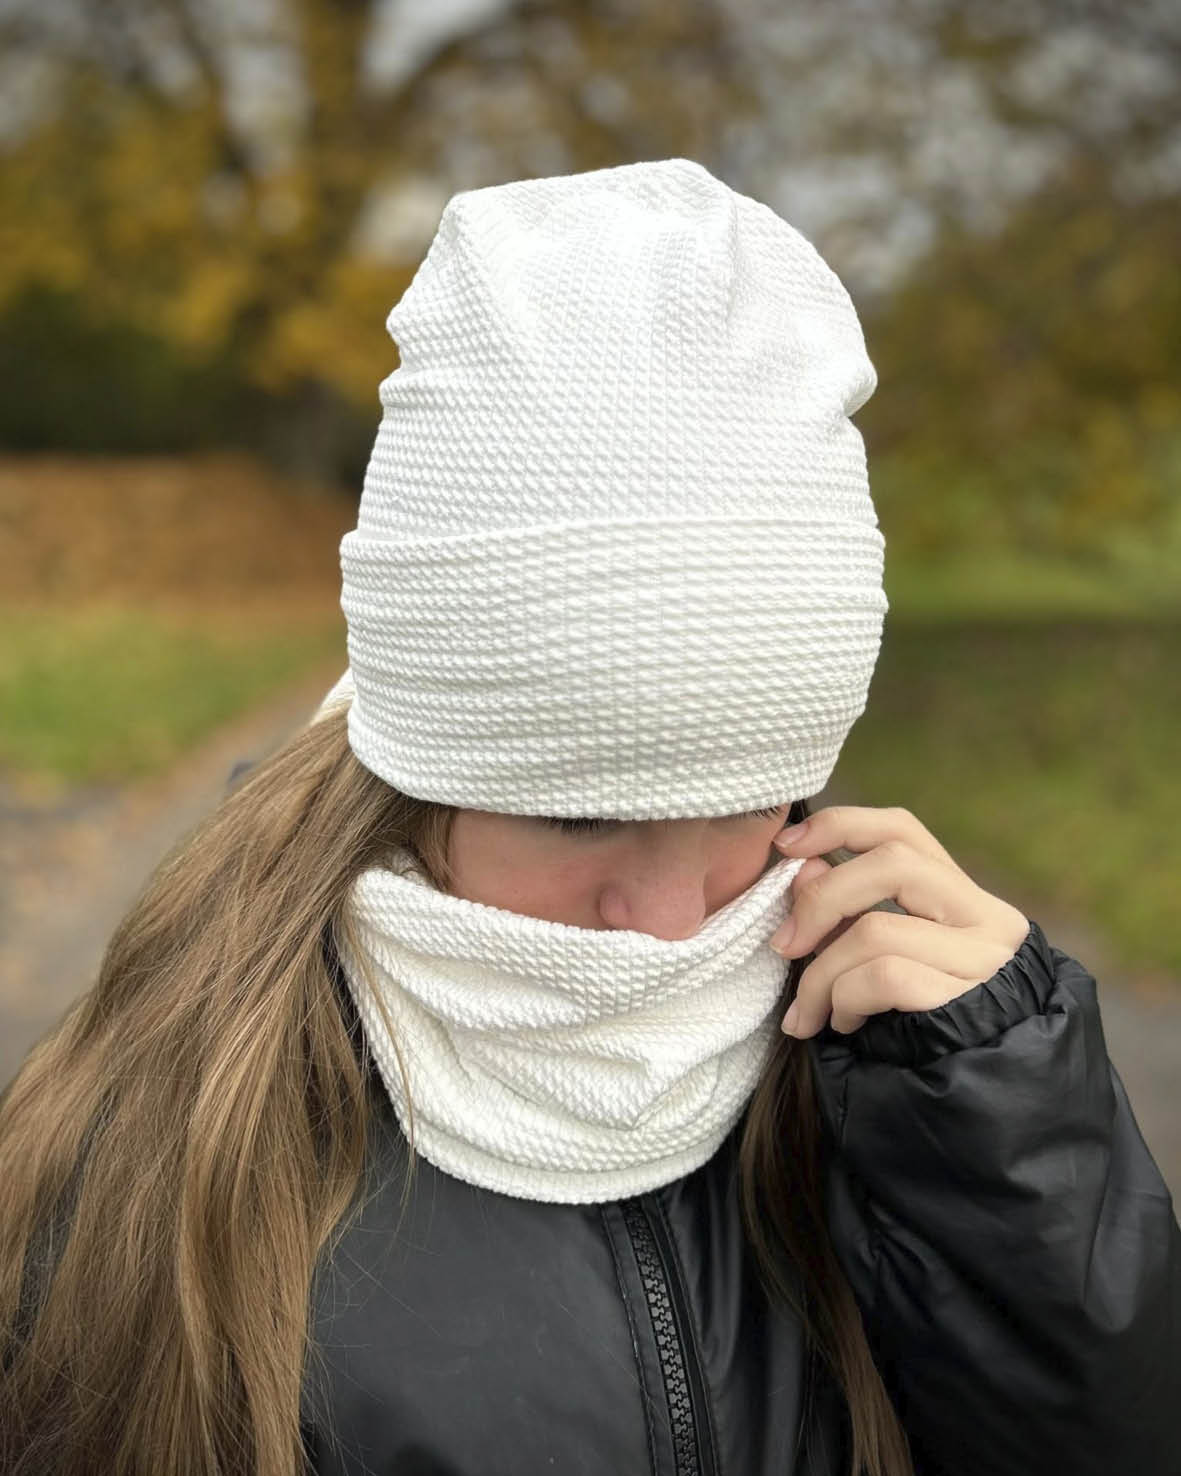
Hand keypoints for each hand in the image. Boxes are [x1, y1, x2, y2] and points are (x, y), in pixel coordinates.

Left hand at [768, 806, 1030, 1038]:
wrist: (969, 1109)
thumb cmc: (915, 1031)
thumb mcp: (876, 963)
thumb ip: (848, 915)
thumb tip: (804, 866)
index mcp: (964, 900)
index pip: (903, 829)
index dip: (840, 825)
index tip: (787, 846)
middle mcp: (988, 919)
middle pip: (892, 862)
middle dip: (821, 899)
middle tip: (783, 946)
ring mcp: (985, 960)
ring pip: (876, 929)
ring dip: (821, 975)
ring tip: (810, 1014)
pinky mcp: (969, 1000)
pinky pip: (883, 977)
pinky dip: (845, 999)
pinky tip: (842, 1025)